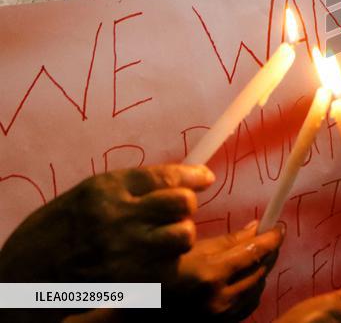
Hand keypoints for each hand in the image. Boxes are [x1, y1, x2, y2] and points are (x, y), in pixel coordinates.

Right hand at [0, 165, 213, 283]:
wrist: (19, 281)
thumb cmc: (49, 236)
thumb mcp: (81, 198)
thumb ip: (124, 189)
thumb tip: (171, 181)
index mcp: (105, 190)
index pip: (165, 176)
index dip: (192, 176)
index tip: (203, 178)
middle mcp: (119, 216)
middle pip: (182, 203)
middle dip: (185, 206)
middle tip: (175, 213)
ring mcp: (126, 251)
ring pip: (184, 235)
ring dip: (180, 236)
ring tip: (163, 239)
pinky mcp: (130, 281)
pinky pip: (170, 266)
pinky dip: (167, 263)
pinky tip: (152, 262)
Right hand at [165, 221, 283, 320]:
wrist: (145, 307)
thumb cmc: (165, 271)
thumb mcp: (193, 250)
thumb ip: (228, 240)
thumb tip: (257, 229)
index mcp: (209, 274)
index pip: (253, 252)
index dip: (271, 238)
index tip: (278, 227)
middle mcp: (219, 298)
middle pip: (260, 270)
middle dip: (268, 252)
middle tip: (270, 239)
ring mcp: (221, 315)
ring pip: (258, 288)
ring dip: (261, 270)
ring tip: (255, 257)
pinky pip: (249, 304)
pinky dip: (253, 289)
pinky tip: (245, 279)